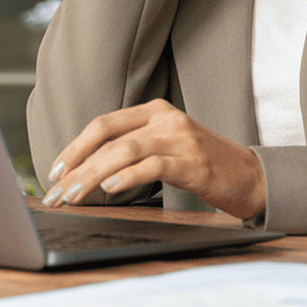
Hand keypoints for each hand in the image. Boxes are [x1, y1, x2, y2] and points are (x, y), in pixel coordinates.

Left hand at [41, 99, 266, 220]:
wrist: (252, 177)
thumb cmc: (204, 166)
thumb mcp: (168, 146)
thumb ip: (135, 149)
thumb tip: (87, 172)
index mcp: (156, 111)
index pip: (104, 123)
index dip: (75, 146)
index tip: (55, 170)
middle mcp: (166, 119)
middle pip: (108, 137)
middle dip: (76, 165)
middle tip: (56, 191)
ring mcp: (181, 139)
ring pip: (124, 152)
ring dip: (92, 175)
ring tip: (74, 194)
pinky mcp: (194, 163)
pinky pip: (152, 166)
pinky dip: (126, 177)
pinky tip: (109, 189)